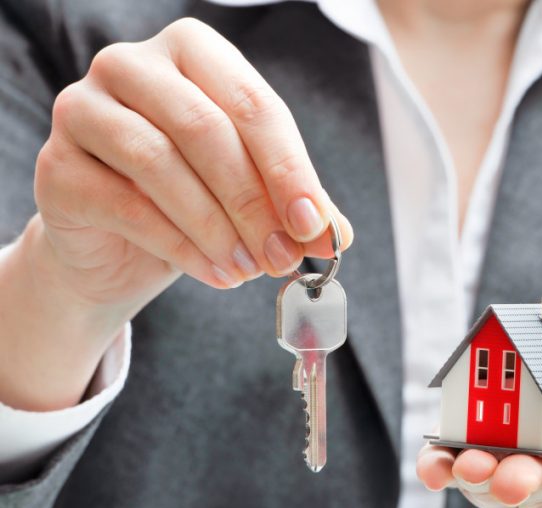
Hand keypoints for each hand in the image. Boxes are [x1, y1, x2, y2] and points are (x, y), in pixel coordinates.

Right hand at [0, 18, 351, 409]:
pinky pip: (127, 206)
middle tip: (284, 256)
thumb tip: (337, 234)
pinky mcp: (57, 167)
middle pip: (205, 129)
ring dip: (218, 227)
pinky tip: (217, 273)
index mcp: (191, 52)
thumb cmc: (192, 199)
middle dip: (253, 202)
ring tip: (251, 270)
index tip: (314, 223)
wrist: (117, 243)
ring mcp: (83, 110)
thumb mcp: (251, 193)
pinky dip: (182, 247)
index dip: (288, 168)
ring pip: (161, 163)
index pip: (252, 104)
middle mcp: (131, 66)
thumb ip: (293, 205)